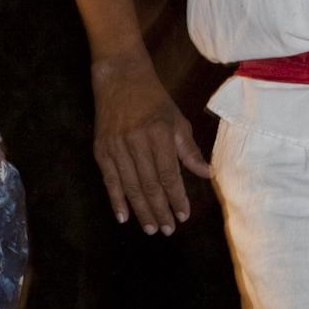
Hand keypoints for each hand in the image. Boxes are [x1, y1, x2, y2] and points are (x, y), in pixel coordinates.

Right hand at [89, 50, 209, 234]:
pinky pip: (109, 180)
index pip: (169, 174)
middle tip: (167, 230)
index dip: (177, 197)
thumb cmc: (154, 99)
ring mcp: (116, 146)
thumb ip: (189, 150)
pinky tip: (123, 217)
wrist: (119, 77)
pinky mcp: (101, 149)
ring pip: (130, 186)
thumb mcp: (177, 120)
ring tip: (151, 229)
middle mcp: (137, 142)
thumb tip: (206, 175)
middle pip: (149, 185)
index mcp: (160, 134)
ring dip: (141, 210)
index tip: (184, 216)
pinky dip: (116, 199)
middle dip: (160, 210)